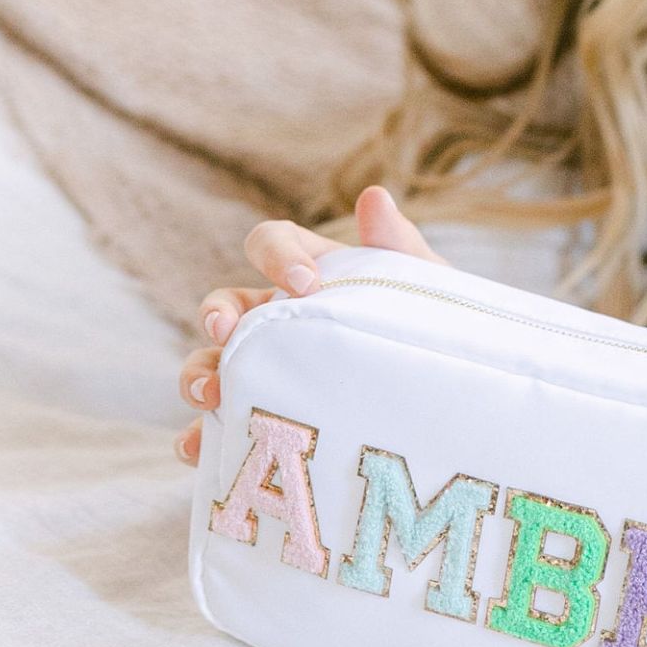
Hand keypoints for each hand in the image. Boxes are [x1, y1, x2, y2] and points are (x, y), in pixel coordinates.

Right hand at [174, 186, 448, 466]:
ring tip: (209, 394)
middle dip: (216, 314)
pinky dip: (200, 437)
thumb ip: (400, 247)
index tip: (304, 282)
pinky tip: (200, 449)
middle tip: (226, 331)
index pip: (272, 242)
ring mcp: (265, 368)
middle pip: (225, 304)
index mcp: (310, 273)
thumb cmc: (429, 331)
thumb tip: (375, 196)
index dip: (278, 255)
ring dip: (198, 373)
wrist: (449, 401)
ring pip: (211, 362)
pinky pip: (219, 427)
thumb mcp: (424, 291)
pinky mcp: (262, 417)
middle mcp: (277, 318)